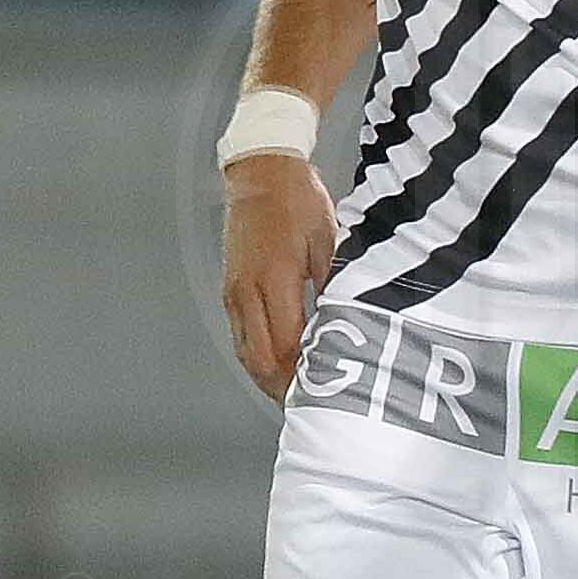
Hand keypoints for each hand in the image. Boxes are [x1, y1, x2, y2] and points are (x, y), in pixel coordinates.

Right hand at [221, 151, 337, 401]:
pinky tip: (279, 364)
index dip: (301, 377)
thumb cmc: (297, 201)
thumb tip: (346, 329)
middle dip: (283, 388)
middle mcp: (246, 291)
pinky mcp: (230, 289)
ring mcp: (234, 292)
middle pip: (259, 359)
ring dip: (268, 377)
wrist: (261, 173)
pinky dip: (259, 357)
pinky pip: (241, 336)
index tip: (322, 396)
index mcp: (273, 279)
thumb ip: (336, 287)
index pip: (284, 347)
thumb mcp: (330, 241)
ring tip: (295, 392)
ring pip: (245, 353)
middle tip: (310, 405)